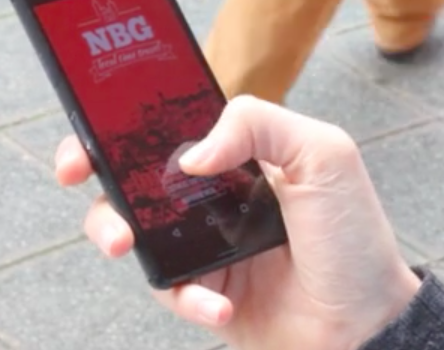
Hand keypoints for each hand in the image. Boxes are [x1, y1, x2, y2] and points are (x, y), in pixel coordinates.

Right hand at [55, 96, 420, 349]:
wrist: (367, 325)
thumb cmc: (353, 237)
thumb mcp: (323, 154)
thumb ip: (258, 123)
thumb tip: (192, 153)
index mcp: (240, 153)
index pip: (172, 123)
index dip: (127, 117)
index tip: (94, 118)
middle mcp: (215, 195)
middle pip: (133, 172)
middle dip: (93, 167)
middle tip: (76, 173)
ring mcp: (205, 243)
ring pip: (131, 227)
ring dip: (115, 229)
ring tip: (127, 244)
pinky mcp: (202, 290)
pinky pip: (167, 288)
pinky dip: (187, 298)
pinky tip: (220, 305)